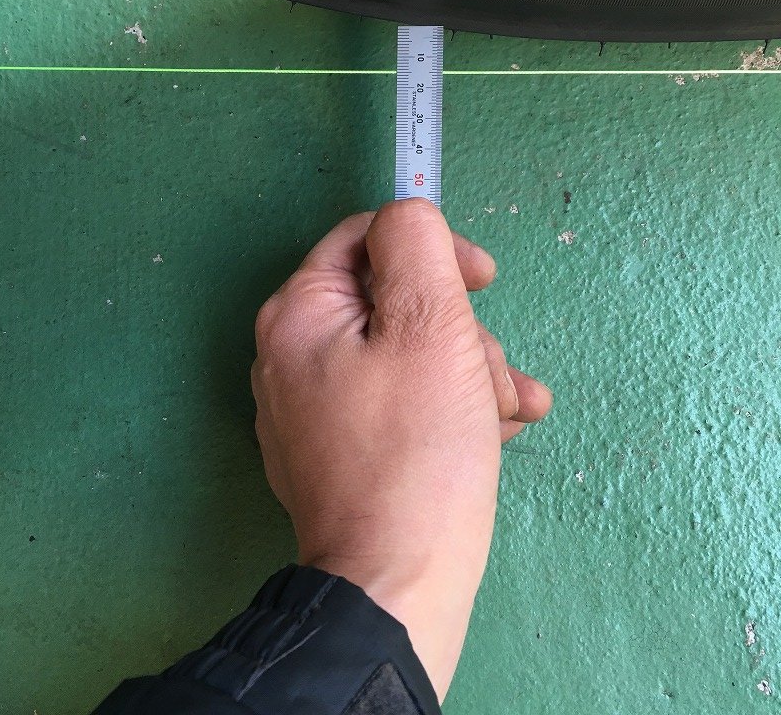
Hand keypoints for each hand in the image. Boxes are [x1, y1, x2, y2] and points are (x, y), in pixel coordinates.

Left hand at [251, 199, 551, 700]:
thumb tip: (407, 216)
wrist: (396, 587)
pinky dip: (446, 406)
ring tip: (510, 411)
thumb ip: (417, 245)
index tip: (483, 280)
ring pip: (404, 355)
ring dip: (467, 371)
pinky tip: (495, 429)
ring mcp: (312, 410)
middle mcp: (291, 357)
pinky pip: (397, 402)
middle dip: (458, 330)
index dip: (432, 247)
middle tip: (492, 375)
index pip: (366, 239)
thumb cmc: (418, 450)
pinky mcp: (339, 452)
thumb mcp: (429, 324)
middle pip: (391, 304)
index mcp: (298, 315)